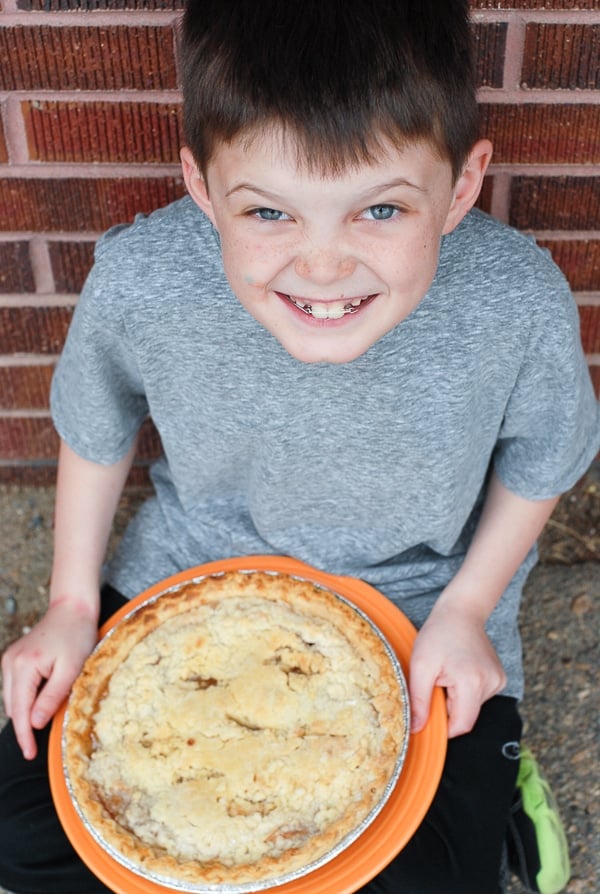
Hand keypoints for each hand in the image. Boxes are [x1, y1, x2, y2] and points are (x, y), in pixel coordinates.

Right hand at [1, 600, 97, 759]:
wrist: (72, 608)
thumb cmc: (77, 635)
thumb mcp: (71, 669)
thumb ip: (52, 696)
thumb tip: (34, 723)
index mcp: (24, 666)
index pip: (20, 711)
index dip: (25, 735)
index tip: (30, 754)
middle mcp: (10, 663)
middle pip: (13, 707)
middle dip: (25, 726)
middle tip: (39, 745)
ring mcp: (9, 659)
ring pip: (12, 699)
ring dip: (26, 712)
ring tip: (45, 717)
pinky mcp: (13, 658)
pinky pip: (15, 688)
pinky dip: (26, 698)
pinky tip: (40, 700)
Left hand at [408, 603, 506, 737]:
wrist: (461, 611)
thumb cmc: (438, 634)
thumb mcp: (420, 666)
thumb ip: (419, 700)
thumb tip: (416, 729)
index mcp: (473, 683)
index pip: (460, 726)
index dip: (442, 726)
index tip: (428, 711)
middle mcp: (491, 684)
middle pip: (466, 717)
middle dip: (447, 707)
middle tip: (436, 683)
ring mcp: (498, 680)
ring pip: (471, 707)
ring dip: (455, 697)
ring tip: (447, 672)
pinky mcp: (499, 678)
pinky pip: (478, 696)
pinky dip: (465, 690)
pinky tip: (459, 670)